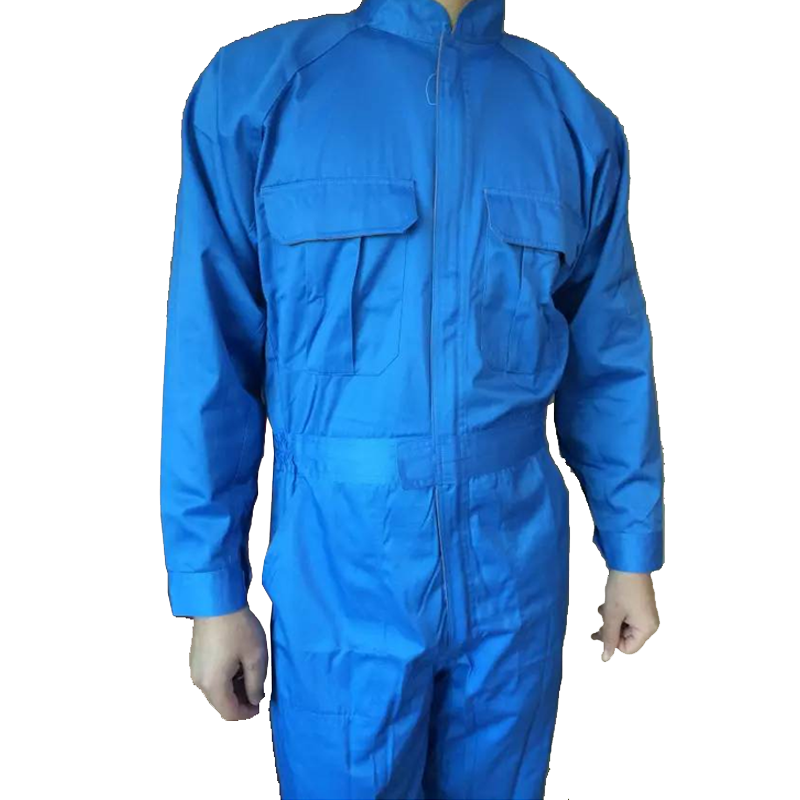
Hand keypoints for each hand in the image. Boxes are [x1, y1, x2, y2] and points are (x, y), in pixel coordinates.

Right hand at [189, 606, 267, 720]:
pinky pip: (210, 678)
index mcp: (213, 685)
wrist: (216, 601)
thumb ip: (256, 684)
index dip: (247, 714)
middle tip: (258, 687)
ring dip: (233, 688)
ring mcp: (194, 669)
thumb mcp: (255, 656)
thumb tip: (254, 699)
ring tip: (250, 671)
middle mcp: (199, 681)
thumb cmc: (237, 627)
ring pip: (216, 691)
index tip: (261, 704)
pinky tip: (238, 662)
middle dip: (241, 701)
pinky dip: (225, 678)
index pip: (229, 713)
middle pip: (221, 704)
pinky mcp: (195, 659)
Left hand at [591, 570, 659, 661]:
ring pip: (623, 627)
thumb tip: (605, 658)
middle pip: (625, 638)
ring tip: (604, 608)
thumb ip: (608, 637)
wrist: (629, 561)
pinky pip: (626, 616)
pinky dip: (615, 612)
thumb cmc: (622, 587)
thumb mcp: (612, 615)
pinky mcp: (640, 606)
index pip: (627, 649)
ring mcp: (646, 614)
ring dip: (610, 620)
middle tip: (598, 623)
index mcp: (647, 629)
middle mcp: (650, 624)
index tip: (603, 628)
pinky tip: (607, 604)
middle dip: (610, 630)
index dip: (612, 641)